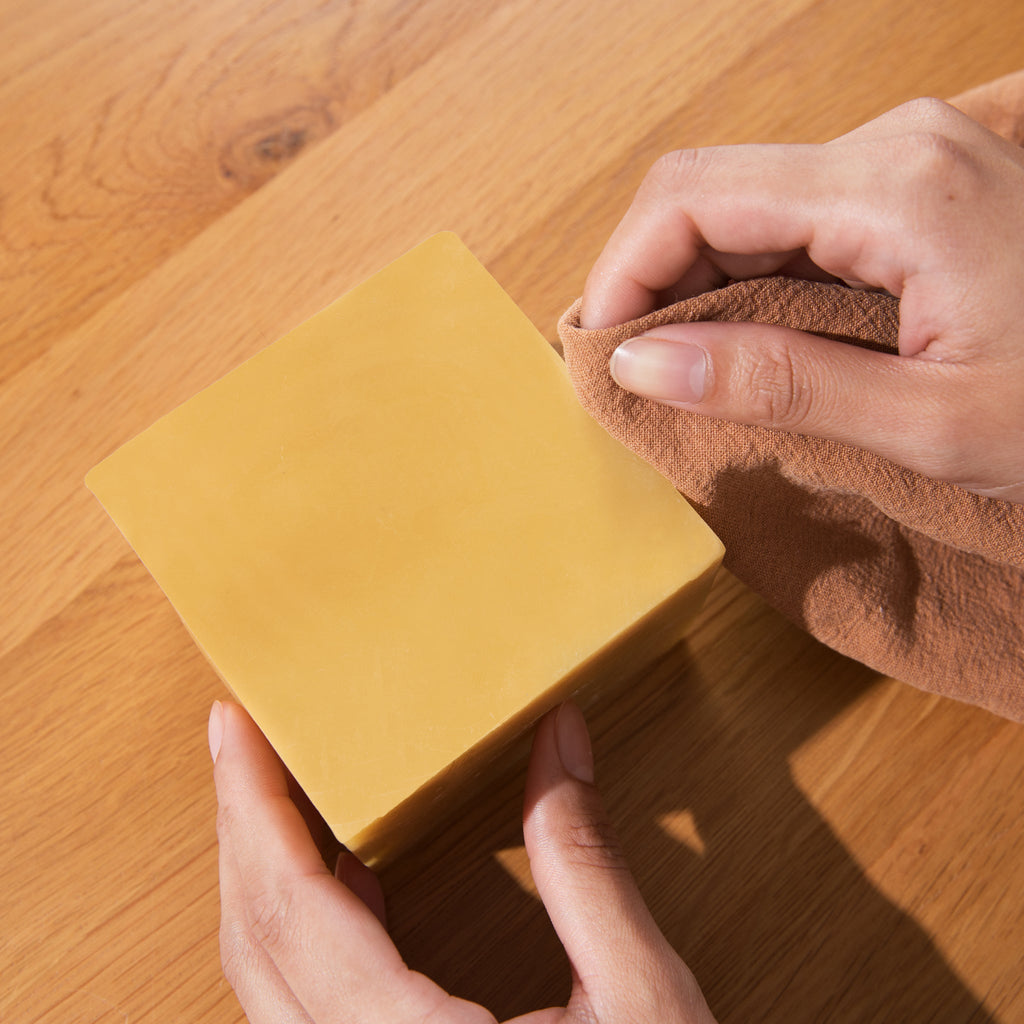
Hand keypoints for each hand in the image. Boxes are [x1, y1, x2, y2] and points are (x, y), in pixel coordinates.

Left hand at [209, 699, 716, 1022]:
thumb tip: (561, 738)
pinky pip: (302, 1002)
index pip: (290, 909)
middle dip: (243, 821)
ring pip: (265, 975)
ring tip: (284, 784)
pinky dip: (305, 921)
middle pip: (255, 937)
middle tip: (248, 731)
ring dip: (264, 869)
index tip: (236, 724)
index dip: (253, 806)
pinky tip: (347, 873)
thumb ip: (584, 861)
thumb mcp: (640, 999)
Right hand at [582, 97, 1023, 501]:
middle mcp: (897, 146)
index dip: (622, 270)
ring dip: (694, 279)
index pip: (694, 196)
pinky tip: (742, 339)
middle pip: (712, 188)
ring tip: (679, 365)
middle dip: (650, 276)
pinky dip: (747, 277)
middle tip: (630, 369)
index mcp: (895, 188)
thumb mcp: (929, 422)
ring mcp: (910, 158)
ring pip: (748, 201)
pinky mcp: (917, 186)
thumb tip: (643, 365)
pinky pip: (796, 216)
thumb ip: (779, 386)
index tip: (598, 352)